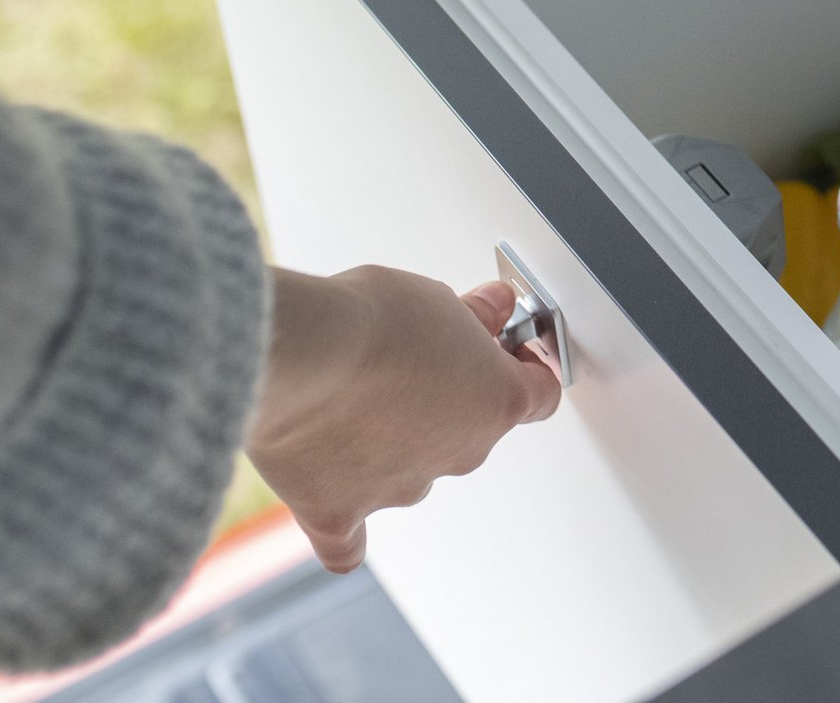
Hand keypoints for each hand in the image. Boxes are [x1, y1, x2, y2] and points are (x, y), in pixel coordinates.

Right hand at [248, 265, 561, 571]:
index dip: (521, 366)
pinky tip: (342, 510)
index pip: (538, 393)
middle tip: (410, 359)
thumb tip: (492, 311)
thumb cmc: (370, 323)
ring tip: (350, 400)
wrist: (301, 356)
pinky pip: (349, 542)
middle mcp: (458, 455)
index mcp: (496, 402)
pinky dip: (346, 526)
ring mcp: (400, 489)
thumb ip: (471, 316)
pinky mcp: (339, 514)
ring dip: (395, 445)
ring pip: (412, 473)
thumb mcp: (437, 296)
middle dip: (449, 397)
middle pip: (471, 432)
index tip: (502, 348)